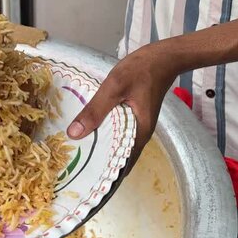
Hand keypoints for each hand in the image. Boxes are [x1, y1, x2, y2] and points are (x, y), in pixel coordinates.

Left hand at [67, 42, 178, 173]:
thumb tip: (74, 134)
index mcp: (139, 133)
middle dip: (99, 163)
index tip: (85, 181)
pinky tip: (90, 130)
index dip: (105, 175)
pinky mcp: (135, 116)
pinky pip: (119, 131)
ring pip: (118, 143)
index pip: (122, 165)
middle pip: (119, 156)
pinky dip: (106, 133)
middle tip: (74, 168)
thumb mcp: (114, 88)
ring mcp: (139, 125)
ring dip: (101, 147)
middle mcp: (141, 134)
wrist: (163, 57)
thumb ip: (95, 110)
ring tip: (77, 152)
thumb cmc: (142, 70)